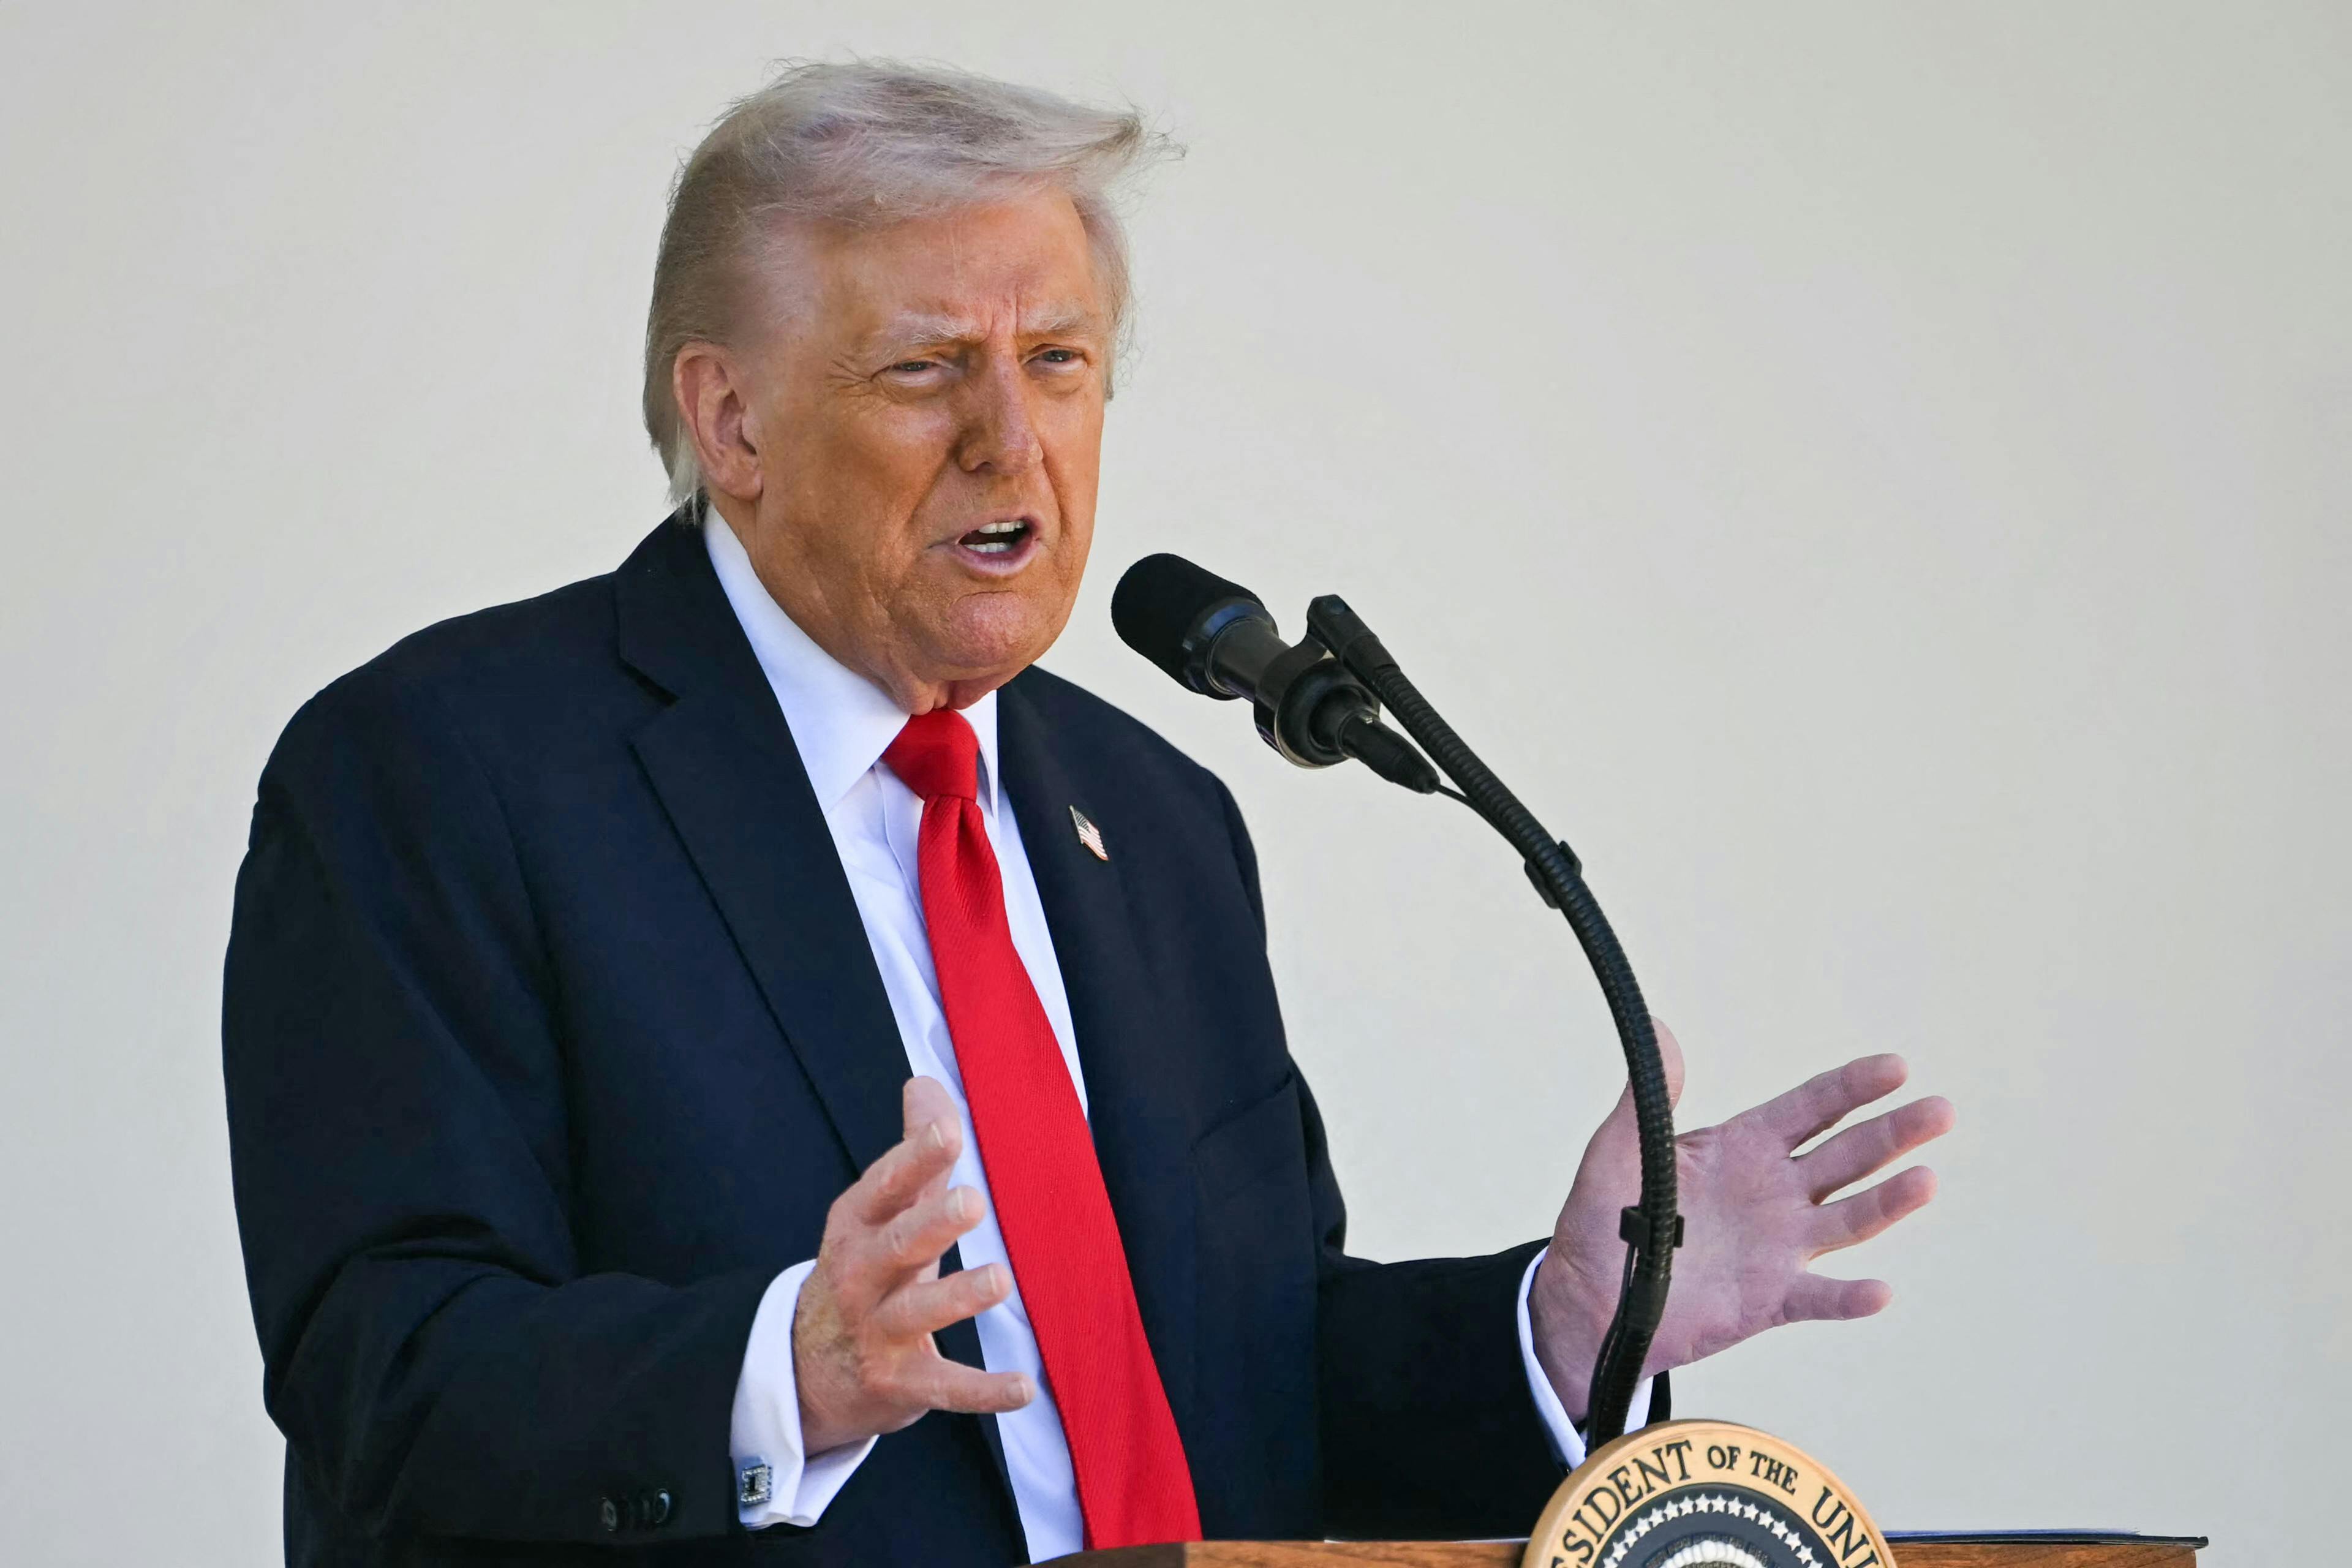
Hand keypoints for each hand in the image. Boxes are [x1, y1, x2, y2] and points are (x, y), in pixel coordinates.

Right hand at [793, 1077, 1035, 1453]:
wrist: (810, 1370)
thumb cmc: (866, 1269)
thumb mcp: (878, 1212)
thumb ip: (914, 1152)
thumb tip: (927, 1081)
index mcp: (857, 1226)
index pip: (884, 1186)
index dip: (914, 1159)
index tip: (949, 1132)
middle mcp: (862, 1276)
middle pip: (897, 1246)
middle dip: (931, 1224)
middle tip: (972, 1202)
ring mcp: (878, 1331)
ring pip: (918, 1312)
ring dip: (958, 1297)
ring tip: (999, 1280)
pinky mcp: (900, 1381)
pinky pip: (946, 1387)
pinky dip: (984, 1391)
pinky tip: (1024, 1388)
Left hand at [1529, 1020, 1955, 1420]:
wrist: (1591, 1297)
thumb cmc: (1605, 1217)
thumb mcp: (1617, 1149)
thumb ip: (1644, 1098)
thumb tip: (1657, 1029)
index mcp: (1743, 1148)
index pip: (1810, 1109)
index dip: (1852, 1089)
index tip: (1896, 1068)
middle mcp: (1773, 1193)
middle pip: (1847, 1156)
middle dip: (1893, 1132)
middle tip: (1940, 1110)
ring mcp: (1778, 1247)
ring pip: (1847, 1220)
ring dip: (1887, 1203)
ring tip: (1925, 1181)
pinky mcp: (1769, 1299)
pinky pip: (1817, 1298)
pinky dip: (1848, 1298)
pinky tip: (1878, 1291)